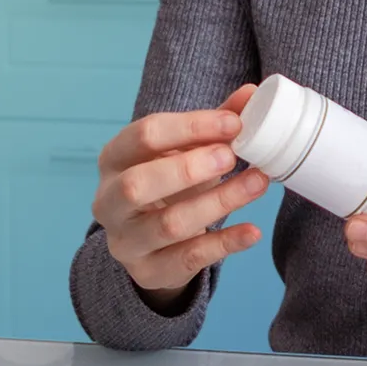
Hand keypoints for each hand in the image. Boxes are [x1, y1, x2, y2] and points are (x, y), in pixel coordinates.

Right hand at [92, 84, 268, 311]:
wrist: (149, 242)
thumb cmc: (168, 183)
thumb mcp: (184, 151)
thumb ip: (213, 124)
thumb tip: (251, 93)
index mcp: (114, 158)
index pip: (144, 135)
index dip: (190, 126)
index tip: (233, 123)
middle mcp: (110, 201)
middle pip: (139, 184)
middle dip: (188, 168)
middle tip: (231, 156)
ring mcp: (125, 241)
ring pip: (168, 224)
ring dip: (218, 202)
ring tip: (257, 183)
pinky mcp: (149, 272)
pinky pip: (188, 259)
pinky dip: (223, 244)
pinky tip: (252, 231)